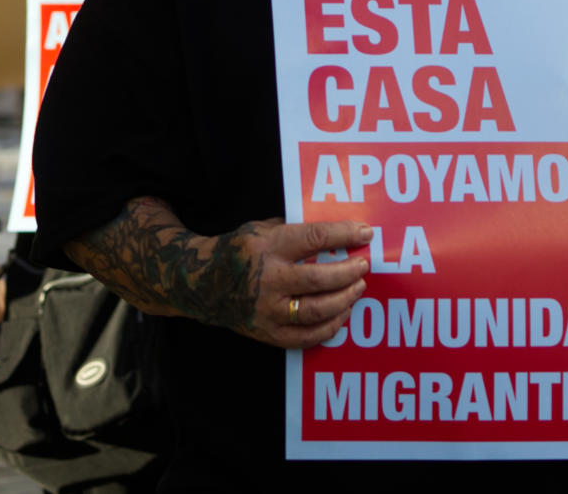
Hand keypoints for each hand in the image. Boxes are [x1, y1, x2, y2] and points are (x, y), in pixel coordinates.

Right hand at [214, 218, 371, 349]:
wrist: (202, 284)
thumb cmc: (239, 251)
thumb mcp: (262, 229)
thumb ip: (295, 230)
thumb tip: (337, 232)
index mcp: (268, 246)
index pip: (314, 238)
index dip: (343, 235)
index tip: (365, 233)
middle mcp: (268, 280)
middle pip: (318, 278)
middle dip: (348, 272)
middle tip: (364, 266)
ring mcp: (267, 310)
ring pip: (316, 311)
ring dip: (344, 300)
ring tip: (357, 289)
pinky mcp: (267, 333)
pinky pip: (305, 338)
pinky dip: (329, 328)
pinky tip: (342, 315)